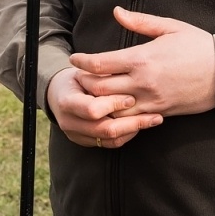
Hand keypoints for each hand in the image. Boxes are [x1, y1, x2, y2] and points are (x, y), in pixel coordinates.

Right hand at [45, 67, 161, 148]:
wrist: (59, 93)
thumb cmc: (76, 77)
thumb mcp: (83, 71)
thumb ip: (98, 77)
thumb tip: (123, 77)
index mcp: (66, 102)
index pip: (93, 109)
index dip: (113, 104)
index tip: (131, 97)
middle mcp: (69, 122)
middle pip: (104, 129)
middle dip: (131, 122)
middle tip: (152, 114)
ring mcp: (77, 135)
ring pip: (110, 140)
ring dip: (134, 130)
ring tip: (154, 119)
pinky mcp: (86, 142)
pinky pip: (110, 144)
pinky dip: (127, 135)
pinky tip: (142, 125)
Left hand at [65, 7, 214, 117]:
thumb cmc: (199, 45)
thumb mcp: (170, 27)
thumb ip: (140, 22)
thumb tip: (117, 12)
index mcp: (142, 58)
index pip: (100, 64)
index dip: (82, 62)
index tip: (75, 59)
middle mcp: (142, 82)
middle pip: (99, 89)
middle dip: (85, 84)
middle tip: (80, 78)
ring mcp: (150, 100)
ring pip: (112, 109)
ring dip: (99, 103)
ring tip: (93, 95)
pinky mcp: (160, 112)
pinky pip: (131, 120)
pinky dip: (119, 115)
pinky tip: (115, 108)